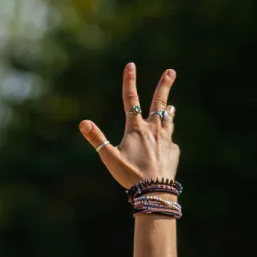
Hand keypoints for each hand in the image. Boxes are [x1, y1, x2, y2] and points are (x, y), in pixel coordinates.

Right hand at [79, 63, 179, 188]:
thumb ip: (97, 138)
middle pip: (159, 102)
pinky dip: (166, 140)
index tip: (131, 65)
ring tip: (172, 106)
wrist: (155, 191)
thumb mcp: (109, 157)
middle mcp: (153, 129)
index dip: (130, 81)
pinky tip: (166, 146)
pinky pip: (170, 142)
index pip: (130, 100)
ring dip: (169, 111)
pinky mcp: (173, 151)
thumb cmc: (130, 175)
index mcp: (136, 128)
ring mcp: (166, 139)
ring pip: (168, 120)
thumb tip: (83, 123)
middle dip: (164, 85)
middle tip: (171, 71)